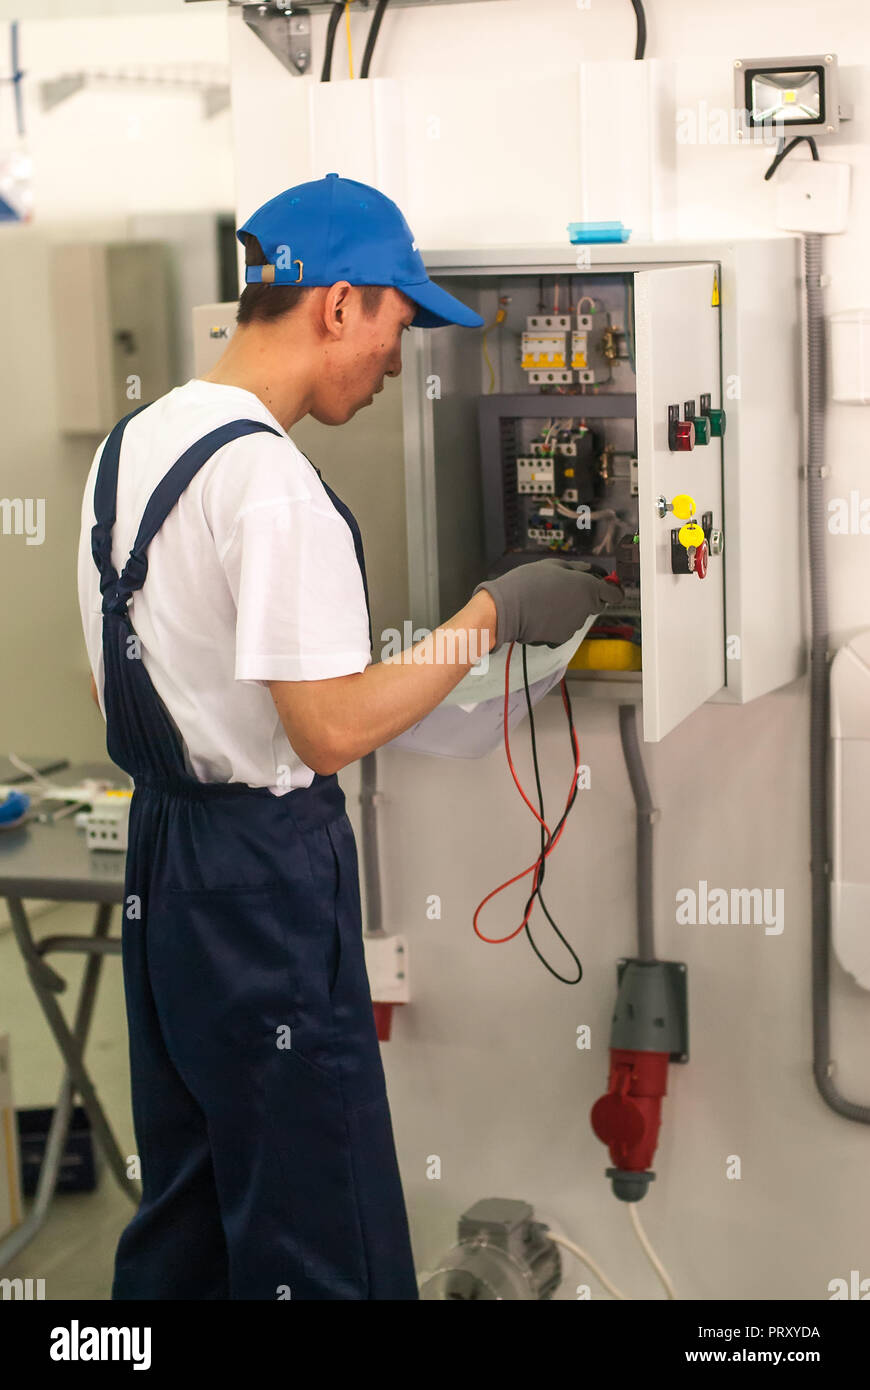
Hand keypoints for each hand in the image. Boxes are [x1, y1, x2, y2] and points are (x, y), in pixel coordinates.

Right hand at [472, 558, 622, 649]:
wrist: (508, 608)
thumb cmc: (529, 582)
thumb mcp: (554, 565)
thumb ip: (577, 569)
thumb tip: (591, 571)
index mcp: (588, 588)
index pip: (614, 594)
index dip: (612, 590)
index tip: (606, 587)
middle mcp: (586, 609)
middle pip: (596, 605)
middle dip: (587, 598)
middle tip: (567, 590)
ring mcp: (574, 625)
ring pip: (578, 617)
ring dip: (569, 610)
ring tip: (547, 601)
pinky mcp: (561, 638)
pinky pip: (564, 629)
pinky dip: (557, 624)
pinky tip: (542, 615)